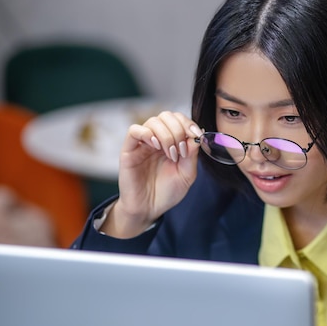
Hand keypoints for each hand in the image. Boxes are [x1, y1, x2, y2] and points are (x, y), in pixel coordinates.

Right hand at [101, 111, 202, 237]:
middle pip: (167, 116)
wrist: (149, 209)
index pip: (179, 120)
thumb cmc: (167, 192)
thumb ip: (192, 155)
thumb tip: (197, 134)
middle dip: (179, 130)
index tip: (196, 136)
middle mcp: (157, 139)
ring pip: (153, 121)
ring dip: (167, 135)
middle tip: (182, 151)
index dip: (188, 124)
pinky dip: (147, 133)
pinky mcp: (129, 150)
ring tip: (171, 154)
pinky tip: (155, 146)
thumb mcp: (187, 174)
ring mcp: (143, 144)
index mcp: (172, 142)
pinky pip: (134, 130)